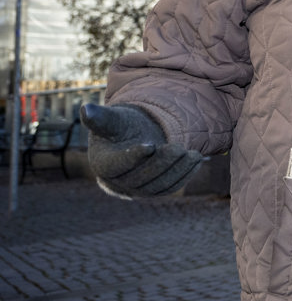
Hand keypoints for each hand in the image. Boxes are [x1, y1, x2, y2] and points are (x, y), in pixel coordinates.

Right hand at [81, 104, 203, 197]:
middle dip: (162, 163)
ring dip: (178, 171)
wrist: (135, 137)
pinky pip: (170, 188)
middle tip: (179, 147)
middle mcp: (116, 182)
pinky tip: (196, 161)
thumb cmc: (121, 126)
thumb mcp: (112, 119)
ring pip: (158, 186)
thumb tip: (86, 109)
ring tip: (194, 154)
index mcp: (102, 163)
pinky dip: (185, 176)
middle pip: (141, 178)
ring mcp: (136, 190)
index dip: (132, 157)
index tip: (150, 145)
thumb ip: (101, 117)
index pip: (116, 165)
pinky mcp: (153, 192)